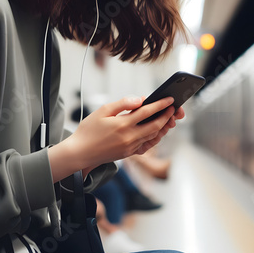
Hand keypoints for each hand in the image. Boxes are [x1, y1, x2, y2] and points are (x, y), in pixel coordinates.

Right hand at [48, 96, 183, 181]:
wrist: (80, 153)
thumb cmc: (88, 130)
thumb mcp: (103, 111)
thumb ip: (122, 103)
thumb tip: (140, 99)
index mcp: (122, 124)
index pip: (147, 112)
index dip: (160, 105)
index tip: (170, 99)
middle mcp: (129, 137)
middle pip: (155, 126)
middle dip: (166, 116)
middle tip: (173, 108)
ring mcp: (130, 147)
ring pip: (153, 137)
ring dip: (163, 127)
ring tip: (169, 118)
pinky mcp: (129, 154)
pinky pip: (147, 145)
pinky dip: (155, 138)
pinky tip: (157, 131)